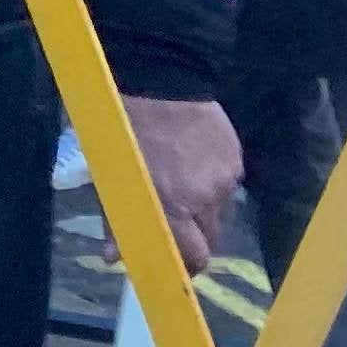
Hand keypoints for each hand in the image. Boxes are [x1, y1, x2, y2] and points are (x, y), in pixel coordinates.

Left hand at [119, 93, 244, 275]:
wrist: (161, 78)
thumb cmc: (121, 126)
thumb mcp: (109, 173)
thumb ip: (116, 218)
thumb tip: (115, 259)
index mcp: (170, 204)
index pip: (194, 258)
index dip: (186, 268)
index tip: (174, 267)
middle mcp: (204, 198)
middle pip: (210, 241)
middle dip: (193, 240)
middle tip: (173, 224)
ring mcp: (225, 180)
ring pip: (218, 213)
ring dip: (201, 210)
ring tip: (178, 182)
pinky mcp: (237, 161)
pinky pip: (226, 188)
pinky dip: (211, 184)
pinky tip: (192, 161)